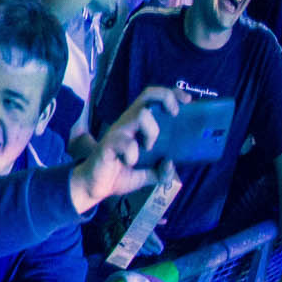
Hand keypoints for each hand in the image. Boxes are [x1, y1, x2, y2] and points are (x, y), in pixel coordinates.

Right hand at [70, 86, 184, 212]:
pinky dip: (133, 154)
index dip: (171, 94)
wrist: (93, 187)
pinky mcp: (108, 145)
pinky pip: (126, 143)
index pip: (154, 99)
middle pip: (147, 95)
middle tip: (175, 114)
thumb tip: (171, 165)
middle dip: (166, 98)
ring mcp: (118, 133)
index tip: (187, 101)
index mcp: (137, 126)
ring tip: (149, 148)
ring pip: (141, 115)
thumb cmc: (118, 175)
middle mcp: (128, 123)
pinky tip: (129, 162)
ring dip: (152, 131)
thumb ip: (161, 171)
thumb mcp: (146, 175)